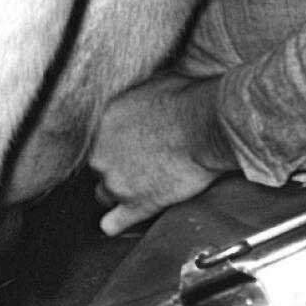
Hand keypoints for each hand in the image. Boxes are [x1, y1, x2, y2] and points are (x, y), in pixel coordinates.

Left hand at [90, 73, 233, 236]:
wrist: (207, 125)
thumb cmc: (189, 99)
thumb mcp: (154, 83)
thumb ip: (137, 98)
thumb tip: (143, 97)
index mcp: (103, 122)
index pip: (98, 139)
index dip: (116, 143)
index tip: (130, 145)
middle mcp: (101, 153)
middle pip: (99, 167)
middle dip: (117, 166)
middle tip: (141, 163)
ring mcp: (117, 181)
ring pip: (103, 194)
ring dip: (119, 191)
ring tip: (138, 188)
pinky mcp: (137, 204)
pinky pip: (113, 223)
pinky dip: (117, 222)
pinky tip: (120, 221)